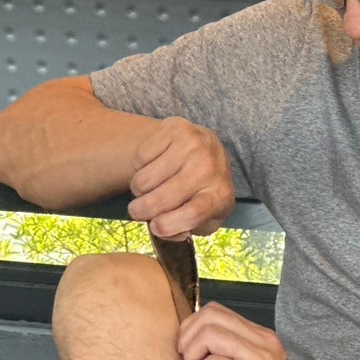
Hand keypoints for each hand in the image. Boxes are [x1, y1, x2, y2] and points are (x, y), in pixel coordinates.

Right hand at [128, 117, 234, 239]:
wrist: (208, 149)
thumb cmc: (203, 191)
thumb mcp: (205, 219)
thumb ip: (184, 231)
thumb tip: (163, 231)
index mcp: (220, 195)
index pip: (192, 214)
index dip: (166, 226)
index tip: (156, 227)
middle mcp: (209, 167)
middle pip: (160, 200)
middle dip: (141, 211)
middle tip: (140, 210)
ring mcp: (193, 145)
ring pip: (143, 180)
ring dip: (139, 189)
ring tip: (150, 187)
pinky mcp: (176, 128)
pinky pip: (139, 157)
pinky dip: (139, 167)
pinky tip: (153, 166)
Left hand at [177, 303, 324, 359]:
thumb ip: (226, 358)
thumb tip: (191, 348)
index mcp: (260, 338)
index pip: (216, 311)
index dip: (192, 328)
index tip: (189, 353)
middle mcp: (263, 342)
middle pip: (210, 316)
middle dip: (188, 338)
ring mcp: (261, 359)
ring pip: (210, 334)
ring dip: (193, 355)